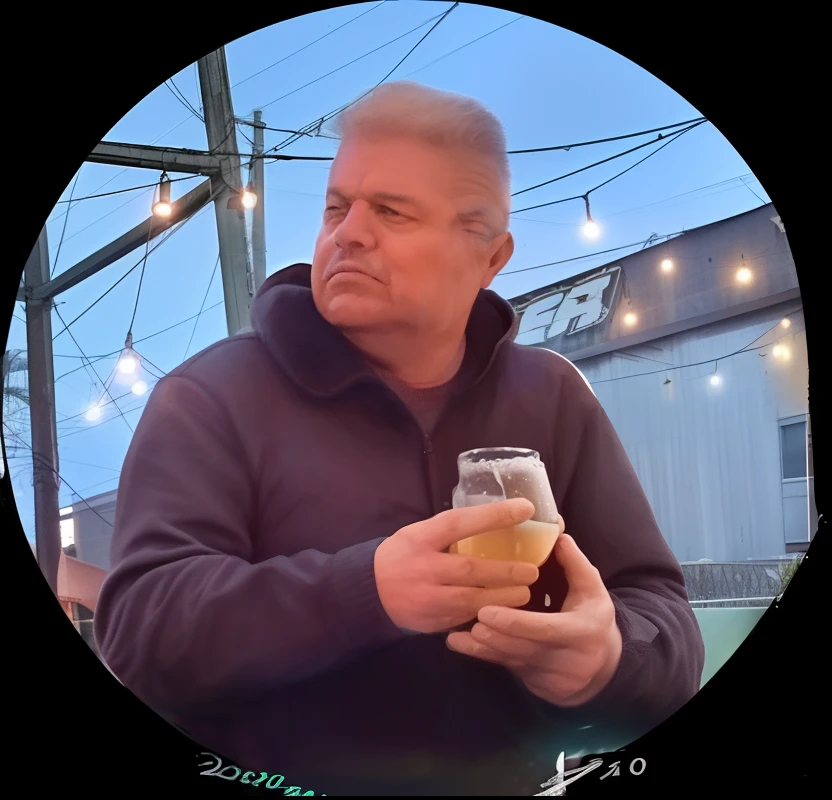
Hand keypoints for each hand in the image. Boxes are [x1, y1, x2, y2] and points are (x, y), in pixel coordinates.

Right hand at [375, 498, 539, 633]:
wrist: (369, 592)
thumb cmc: (402, 555)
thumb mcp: (418, 534)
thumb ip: (449, 531)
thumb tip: (496, 518)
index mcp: (421, 538)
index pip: (459, 522)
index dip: (493, 515)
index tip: (525, 508)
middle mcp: (423, 567)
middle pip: (468, 569)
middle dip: (504, 571)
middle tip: (532, 570)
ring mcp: (426, 598)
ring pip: (469, 600)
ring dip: (502, 598)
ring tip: (525, 594)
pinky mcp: (431, 622)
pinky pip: (464, 619)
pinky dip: (486, 615)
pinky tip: (505, 613)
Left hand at [446, 533, 622, 706]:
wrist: (600, 668)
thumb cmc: (592, 617)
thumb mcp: (593, 590)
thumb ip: (575, 564)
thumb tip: (558, 535)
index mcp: (581, 632)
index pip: (545, 629)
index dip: (515, 622)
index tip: (487, 611)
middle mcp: (565, 659)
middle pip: (522, 647)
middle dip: (494, 635)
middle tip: (470, 617)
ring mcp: (547, 675)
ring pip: (510, 660)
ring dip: (483, 646)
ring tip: (458, 631)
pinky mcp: (532, 680)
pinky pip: (504, 667)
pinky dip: (481, 655)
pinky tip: (457, 642)